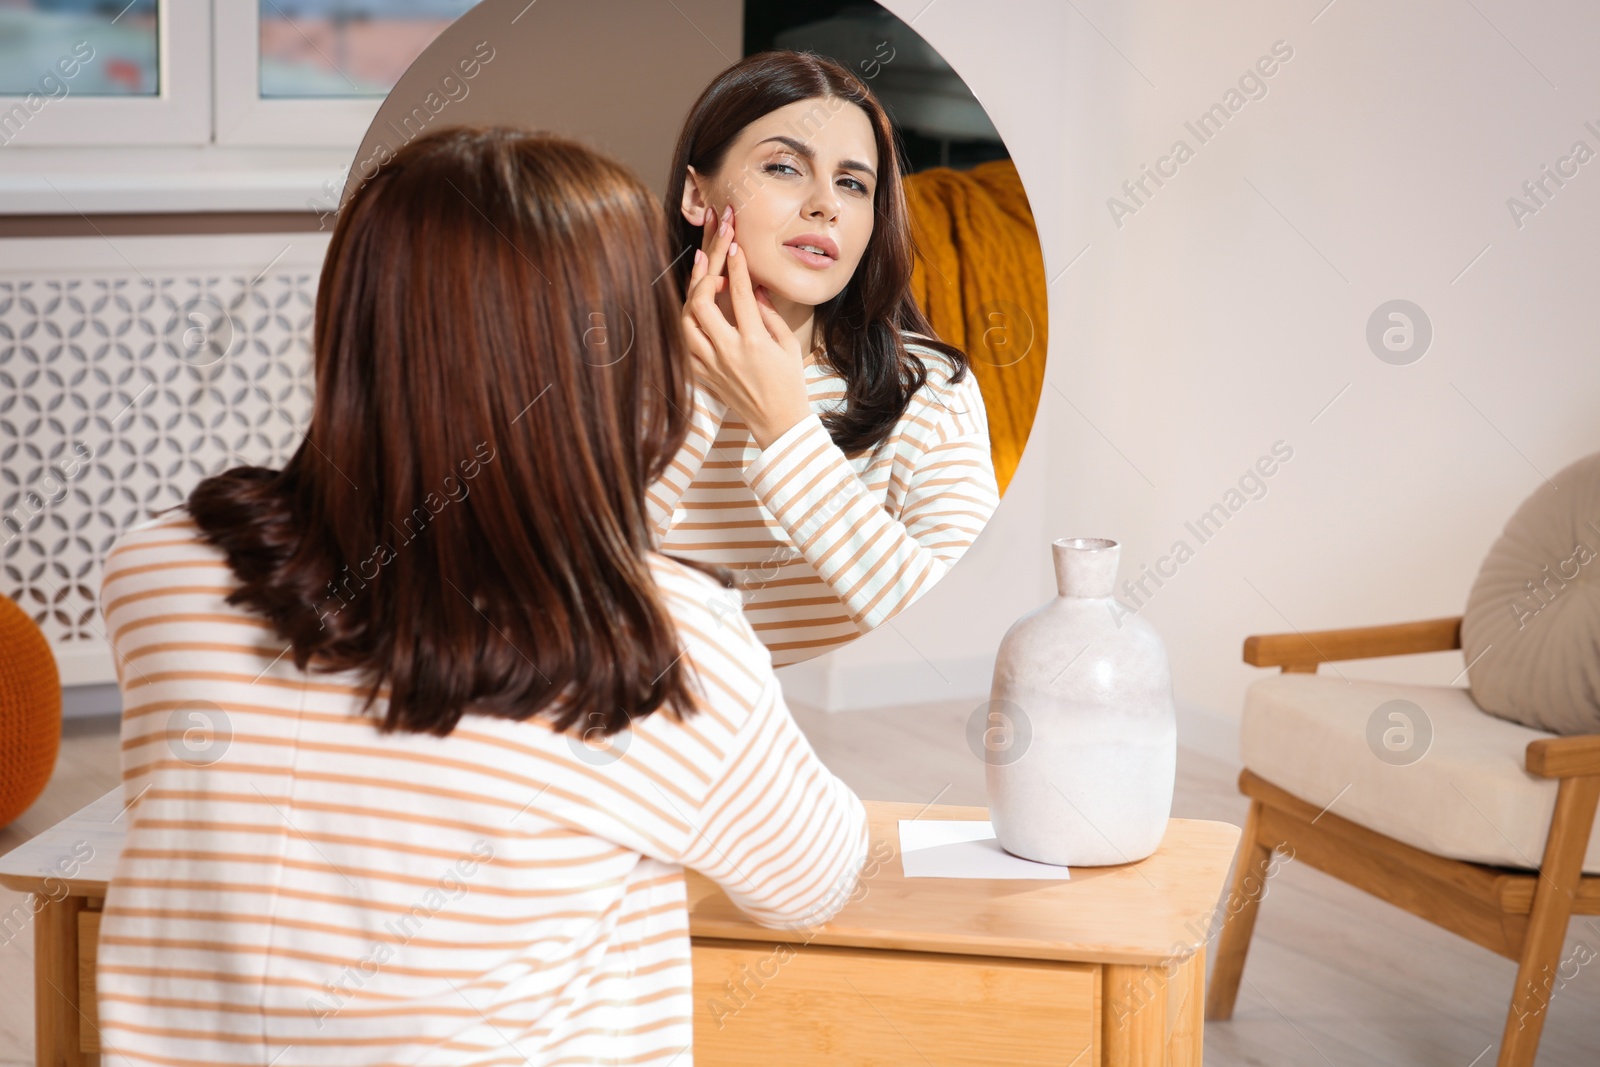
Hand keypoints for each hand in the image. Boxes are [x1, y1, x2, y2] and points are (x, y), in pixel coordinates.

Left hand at [683, 208, 811, 449]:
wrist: (778, 423)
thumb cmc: (789, 384)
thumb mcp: (788, 345)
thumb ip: (769, 314)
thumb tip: (755, 286)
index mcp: (754, 343)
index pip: (740, 294)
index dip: (736, 265)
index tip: (734, 245)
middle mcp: (728, 352)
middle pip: (702, 303)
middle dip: (705, 272)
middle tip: (711, 253)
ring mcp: (711, 364)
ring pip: (686, 322)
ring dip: (691, 295)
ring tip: (702, 276)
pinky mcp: (703, 375)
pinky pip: (684, 344)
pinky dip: (686, 323)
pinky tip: (694, 308)